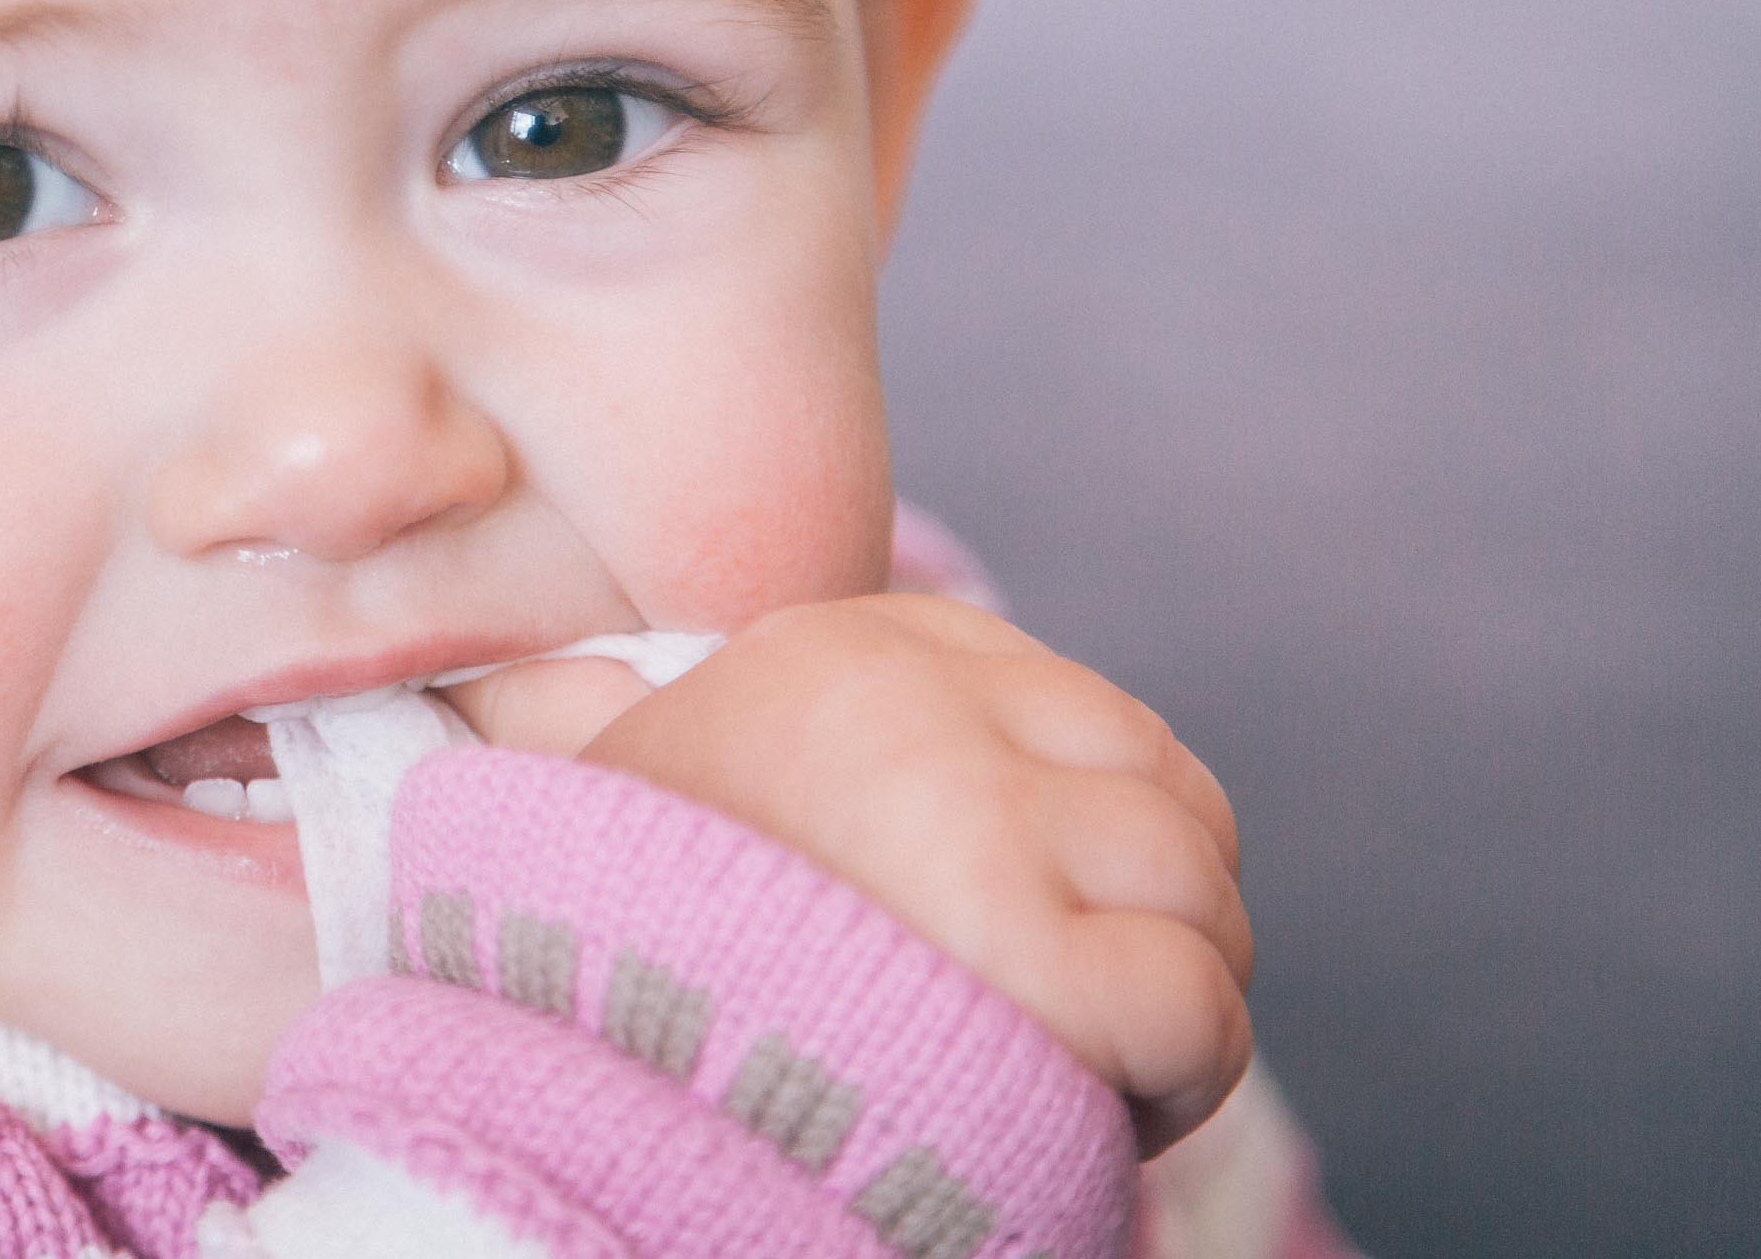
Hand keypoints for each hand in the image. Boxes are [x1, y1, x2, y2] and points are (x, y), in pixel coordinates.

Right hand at [439, 594, 1251, 1153]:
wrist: (561, 1087)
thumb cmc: (636, 969)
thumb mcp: (709, 788)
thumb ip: (837, 751)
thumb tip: (974, 767)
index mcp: (848, 650)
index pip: (1088, 717)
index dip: (1091, 844)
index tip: (1026, 931)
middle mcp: (916, 706)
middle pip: (1168, 797)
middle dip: (1148, 922)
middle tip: (1053, 1022)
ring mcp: (973, 821)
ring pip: (1199, 894)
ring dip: (1167, 1000)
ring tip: (1053, 1065)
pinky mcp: (1026, 960)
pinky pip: (1197, 1004)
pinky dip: (1175, 1078)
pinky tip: (1087, 1110)